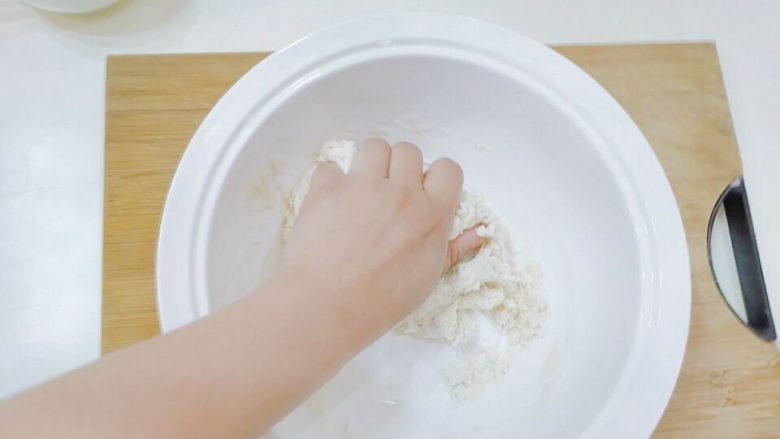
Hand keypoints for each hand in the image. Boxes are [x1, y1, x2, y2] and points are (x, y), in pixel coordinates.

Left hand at [279, 139, 481, 342]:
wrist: (328, 306)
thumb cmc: (382, 301)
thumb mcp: (427, 279)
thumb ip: (452, 249)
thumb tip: (478, 234)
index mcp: (432, 215)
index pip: (448, 169)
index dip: (435, 177)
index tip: (423, 191)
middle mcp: (401, 193)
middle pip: (409, 151)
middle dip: (399, 168)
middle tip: (388, 193)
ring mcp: (363, 186)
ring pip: (374, 147)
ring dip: (369, 164)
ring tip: (360, 190)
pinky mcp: (328, 187)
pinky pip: (331, 167)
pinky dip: (330, 182)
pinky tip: (330, 204)